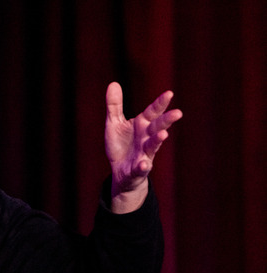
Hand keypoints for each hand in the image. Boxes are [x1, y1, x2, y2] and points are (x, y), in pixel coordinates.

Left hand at [105, 82, 182, 212]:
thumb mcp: (114, 123)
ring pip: (153, 146)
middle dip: (167, 120)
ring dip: (158, 140)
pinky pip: (141, 168)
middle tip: (178, 113)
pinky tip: (143, 164)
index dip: (160, 103)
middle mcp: (146, 138)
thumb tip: (113, 83)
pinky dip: (143, 166)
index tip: (169, 93)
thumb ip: (114, 105)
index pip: (153, 112)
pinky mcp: (138, 169)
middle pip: (158, 127)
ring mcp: (144, 153)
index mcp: (142, 124)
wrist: (120, 171)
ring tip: (163, 134)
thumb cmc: (120, 145)